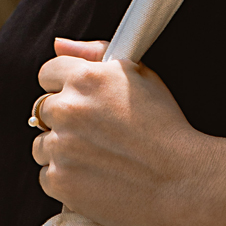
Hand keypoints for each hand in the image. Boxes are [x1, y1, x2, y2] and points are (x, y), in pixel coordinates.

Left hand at [31, 37, 210, 225]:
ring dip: (62, 151)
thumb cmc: (167, 127)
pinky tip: (95, 180)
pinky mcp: (60, 181)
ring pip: (42, 146)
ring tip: (98, 161)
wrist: (183, 182)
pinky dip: (66, 180)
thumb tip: (57, 44)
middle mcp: (67, 109)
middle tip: (97, 137)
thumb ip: (96, 54)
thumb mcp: (141, 76)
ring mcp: (60, 147)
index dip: (65, 88)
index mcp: (84, 78)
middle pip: (43, 111)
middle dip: (65, 121)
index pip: (47, 74)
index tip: (85, 105)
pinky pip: (47, 177)